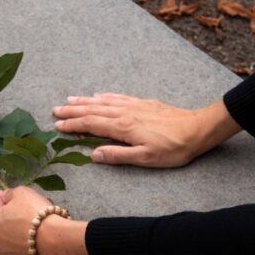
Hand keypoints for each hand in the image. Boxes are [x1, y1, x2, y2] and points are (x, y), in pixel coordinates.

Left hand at [0, 187, 95, 254]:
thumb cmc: (35, 214)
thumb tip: (7, 198)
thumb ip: (10, 194)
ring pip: (12, 242)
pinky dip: (29, 248)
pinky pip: (23, 254)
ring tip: (37, 226)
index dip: (4, 198)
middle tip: (28, 210)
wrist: (55, 242)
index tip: (12, 195)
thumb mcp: (21, 192)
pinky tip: (39, 241)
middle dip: (13, 217)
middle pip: (3, 226)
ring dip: (20, 233)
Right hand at [52, 94, 241, 167]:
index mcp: (123, 127)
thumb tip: (93, 154)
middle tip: (55, 111)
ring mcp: (134, 106)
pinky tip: (98, 95)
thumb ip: (118, 155)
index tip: (57, 125)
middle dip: (73, 111)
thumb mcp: (146, 158)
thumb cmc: (174, 148)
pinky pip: (118, 97)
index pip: (91, 124)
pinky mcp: (143, 103)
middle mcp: (125, 113)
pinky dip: (104, 96)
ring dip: (84, 101)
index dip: (73, 125)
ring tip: (69, 100)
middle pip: (93, 110)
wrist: (198, 129)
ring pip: (103, 101)